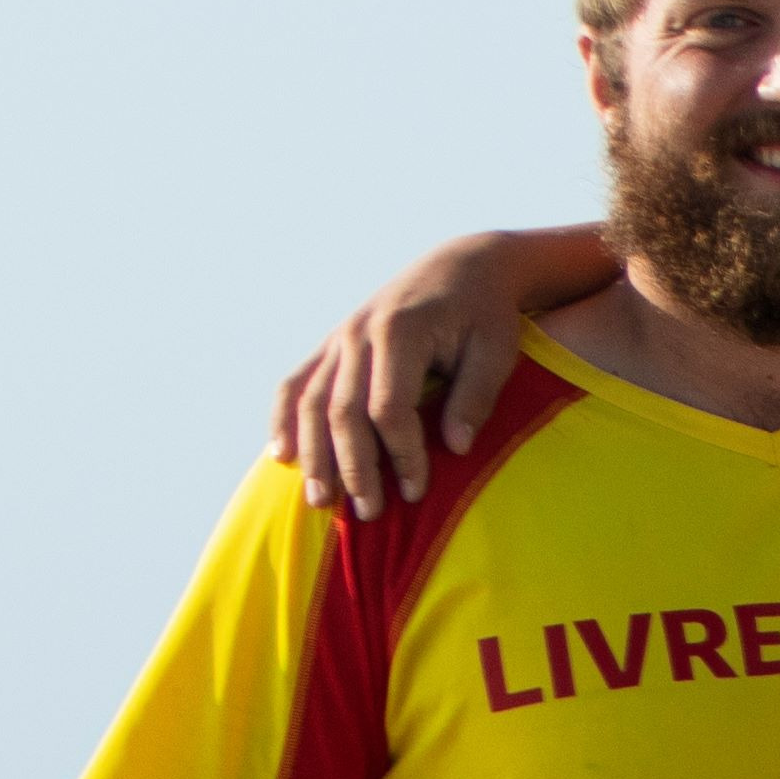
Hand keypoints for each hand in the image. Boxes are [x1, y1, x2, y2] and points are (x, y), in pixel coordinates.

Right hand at [280, 234, 566, 520]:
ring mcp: (338, 338)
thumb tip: (457, 447)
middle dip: (354, 467)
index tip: (417, 490)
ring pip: (310, 402)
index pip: (389, 407)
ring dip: (314, 455)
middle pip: (343, 411)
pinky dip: (283, 420)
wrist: (461, 265)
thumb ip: (476, 396)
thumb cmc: (485, 313)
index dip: (400, 454)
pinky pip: (295, 384)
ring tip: (321, 501)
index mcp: (401, 330)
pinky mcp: (331, 345)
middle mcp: (359, 333)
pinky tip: (283, 456)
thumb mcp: (497, 348)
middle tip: (368, 513)